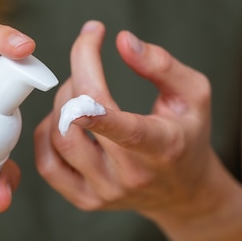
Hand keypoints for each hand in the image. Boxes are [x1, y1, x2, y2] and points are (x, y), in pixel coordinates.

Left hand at [34, 20, 217, 221]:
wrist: (183, 191)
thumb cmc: (188, 134)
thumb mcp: (194, 95)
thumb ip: (162, 65)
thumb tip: (122, 40)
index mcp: (163, 147)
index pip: (128, 131)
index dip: (99, 112)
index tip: (79, 86)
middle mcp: (131, 175)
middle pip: (81, 123)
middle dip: (77, 78)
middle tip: (88, 64)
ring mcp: (105, 191)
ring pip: (60, 138)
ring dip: (62, 103)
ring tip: (80, 92)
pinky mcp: (85, 200)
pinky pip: (47, 164)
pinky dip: (47, 132)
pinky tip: (65, 120)